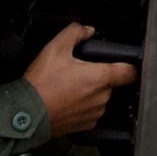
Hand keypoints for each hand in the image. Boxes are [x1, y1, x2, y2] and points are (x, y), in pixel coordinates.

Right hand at [21, 23, 136, 136]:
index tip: (123, 63)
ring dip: (90, 91)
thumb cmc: (41, 85)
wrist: (26, 113)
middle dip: (98, 75)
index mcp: (100, 78)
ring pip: (100, 97)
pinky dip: (83, 105)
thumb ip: (74, 33)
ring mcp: (94, 113)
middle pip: (110, 82)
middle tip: (78, 72)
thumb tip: (86, 30)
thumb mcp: (55, 48)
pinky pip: (91, 111)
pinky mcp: (86, 125)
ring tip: (69, 87)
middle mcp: (101, 97)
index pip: (130, 71)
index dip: (129, 64)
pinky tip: (67, 100)